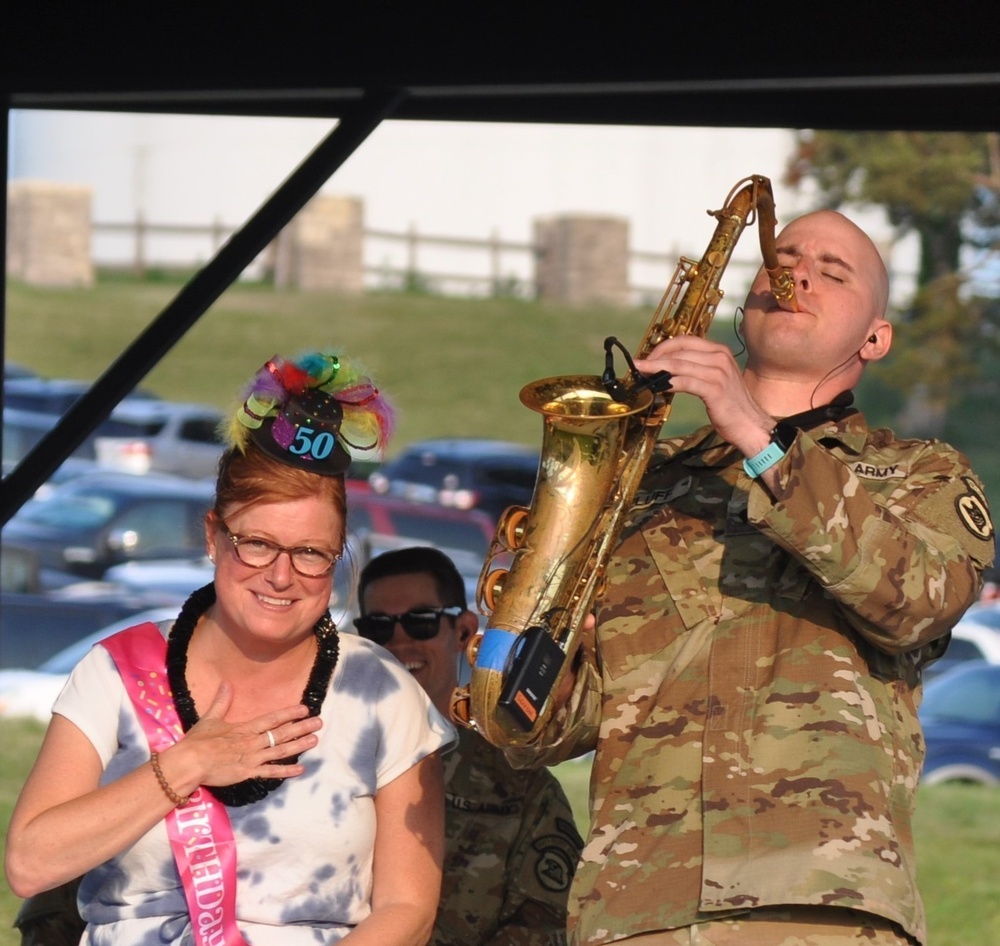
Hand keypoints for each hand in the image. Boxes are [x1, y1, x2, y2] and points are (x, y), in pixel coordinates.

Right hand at [165, 683, 322, 790]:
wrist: (189, 763)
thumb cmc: (198, 741)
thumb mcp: (210, 718)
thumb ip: (221, 702)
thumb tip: (226, 683)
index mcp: (245, 728)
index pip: (272, 718)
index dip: (289, 713)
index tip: (305, 709)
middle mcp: (253, 742)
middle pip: (282, 733)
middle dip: (302, 727)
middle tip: (319, 723)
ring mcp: (252, 758)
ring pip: (280, 751)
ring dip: (299, 746)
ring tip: (315, 740)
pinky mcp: (248, 773)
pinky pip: (271, 773)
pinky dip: (286, 771)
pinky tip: (301, 770)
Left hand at [634, 335, 772, 455]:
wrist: (751, 424)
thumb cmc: (730, 405)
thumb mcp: (714, 380)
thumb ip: (696, 369)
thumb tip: (667, 369)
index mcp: (719, 351)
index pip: (685, 340)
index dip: (663, 347)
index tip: (648, 357)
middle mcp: (719, 357)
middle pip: (679, 351)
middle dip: (655, 357)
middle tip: (639, 366)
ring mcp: (718, 372)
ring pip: (679, 365)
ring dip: (657, 369)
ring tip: (642, 373)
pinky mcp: (715, 389)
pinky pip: (685, 382)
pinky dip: (668, 383)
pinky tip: (657, 386)